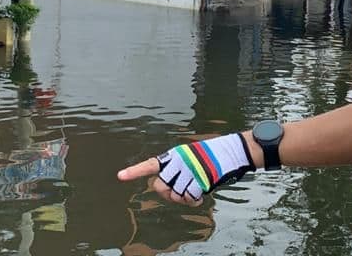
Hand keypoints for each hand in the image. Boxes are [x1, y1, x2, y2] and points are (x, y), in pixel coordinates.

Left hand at [118, 133, 254, 206]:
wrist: (231, 151)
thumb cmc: (210, 157)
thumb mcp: (190, 159)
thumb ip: (177, 172)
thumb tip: (167, 192)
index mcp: (174, 156)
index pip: (150, 165)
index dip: (135, 171)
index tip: (120, 176)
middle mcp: (179, 162)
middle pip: (161, 187)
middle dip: (168, 194)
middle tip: (179, 194)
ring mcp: (190, 170)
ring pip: (176, 194)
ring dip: (184, 198)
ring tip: (194, 192)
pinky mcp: (201, 178)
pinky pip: (190, 197)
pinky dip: (194, 201)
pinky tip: (200, 197)